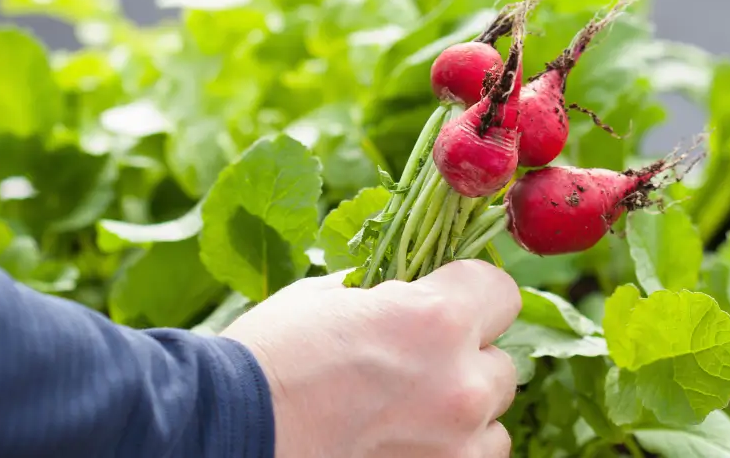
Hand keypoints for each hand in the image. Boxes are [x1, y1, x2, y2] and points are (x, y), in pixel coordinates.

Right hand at [222, 259, 521, 457]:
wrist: (225, 431)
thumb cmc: (271, 355)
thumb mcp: (330, 297)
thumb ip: (390, 293)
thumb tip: (413, 289)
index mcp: (436, 320)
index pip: (501, 289)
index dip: (473, 290)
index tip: (448, 297)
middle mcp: (460, 384)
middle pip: (503, 362)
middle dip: (467, 356)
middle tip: (418, 360)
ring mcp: (454, 446)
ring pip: (494, 420)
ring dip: (464, 410)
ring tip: (411, 408)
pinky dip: (450, 449)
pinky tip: (405, 439)